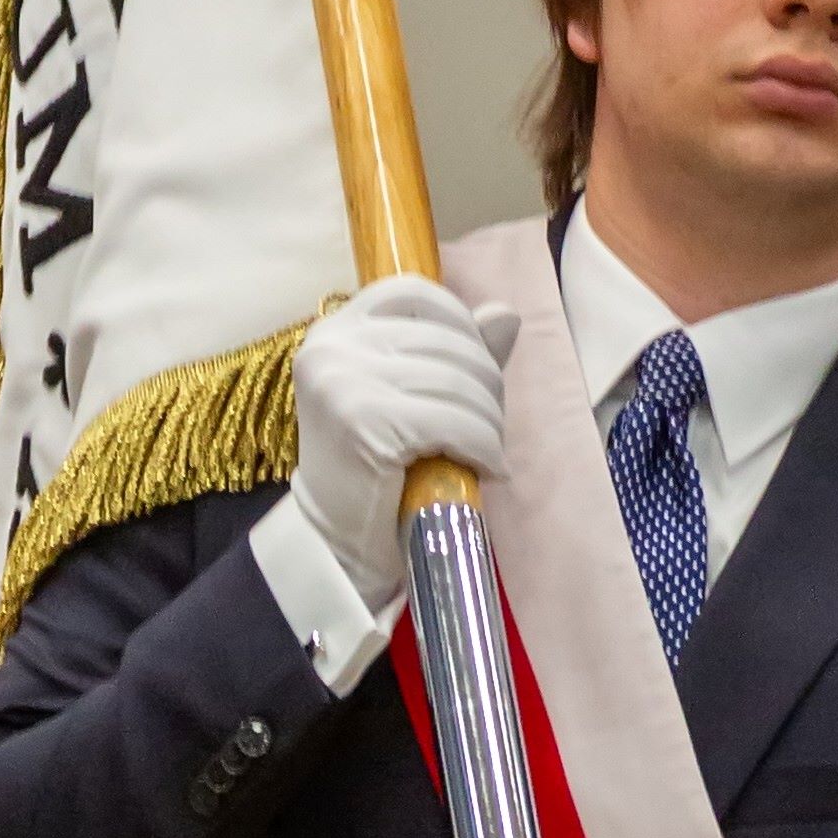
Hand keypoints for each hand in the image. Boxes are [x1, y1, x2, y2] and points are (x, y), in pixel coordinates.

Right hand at [288, 276, 516, 610]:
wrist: (336, 544)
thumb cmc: (374, 471)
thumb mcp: (410, 399)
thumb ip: (453, 353)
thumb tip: (506, 313)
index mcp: (334, 331)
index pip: (415, 293)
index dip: (461, 326)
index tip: (475, 374)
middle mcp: (331, 346)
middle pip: (447, 341)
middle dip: (487, 387)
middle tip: (491, 431)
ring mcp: (343, 382)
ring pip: (457, 382)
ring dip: (490, 423)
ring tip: (489, 453)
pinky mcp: (364, 422)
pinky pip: (454, 422)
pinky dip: (484, 447)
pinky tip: (486, 468)